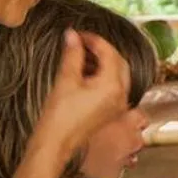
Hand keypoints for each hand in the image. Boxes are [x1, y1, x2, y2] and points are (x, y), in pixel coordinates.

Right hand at [33, 29, 131, 152]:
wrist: (56, 143)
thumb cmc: (60, 116)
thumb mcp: (66, 79)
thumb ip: (72, 54)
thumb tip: (72, 35)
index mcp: (112, 87)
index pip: (110, 53)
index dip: (95, 40)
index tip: (80, 34)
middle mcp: (121, 96)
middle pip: (119, 62)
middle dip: (102, 50)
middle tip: (83, 42)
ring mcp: (118, 105)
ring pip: (118, 75)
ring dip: (103, 62)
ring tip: (81, 55)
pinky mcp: (111, 111)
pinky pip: (113, 87)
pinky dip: (103, 76)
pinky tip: (85, 72)